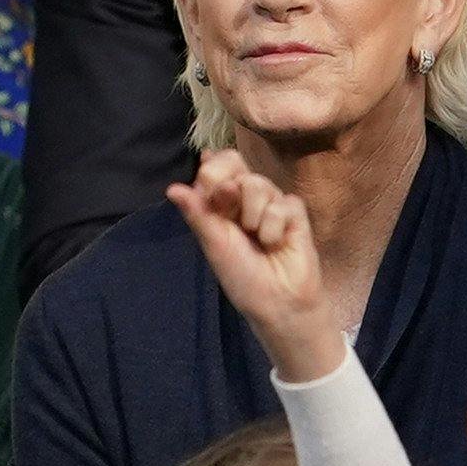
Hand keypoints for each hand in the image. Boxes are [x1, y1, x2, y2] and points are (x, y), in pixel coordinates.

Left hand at [168, 147, 331, 380]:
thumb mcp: (214, 245)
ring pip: (260, 183)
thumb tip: (171, 188)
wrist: (277, 301)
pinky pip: (284, 203)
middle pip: (237, 163)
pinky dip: (275, 227)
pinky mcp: (295, 212)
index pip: (214, 165)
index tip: (215, 198)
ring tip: (258, 240)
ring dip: (254, 216)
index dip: (213, 173)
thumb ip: (198, 214)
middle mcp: (245, 197)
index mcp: (221, 203)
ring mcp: (271, 202)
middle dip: (233, 190)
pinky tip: (277, 243)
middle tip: (235, 218)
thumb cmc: (241, 276)